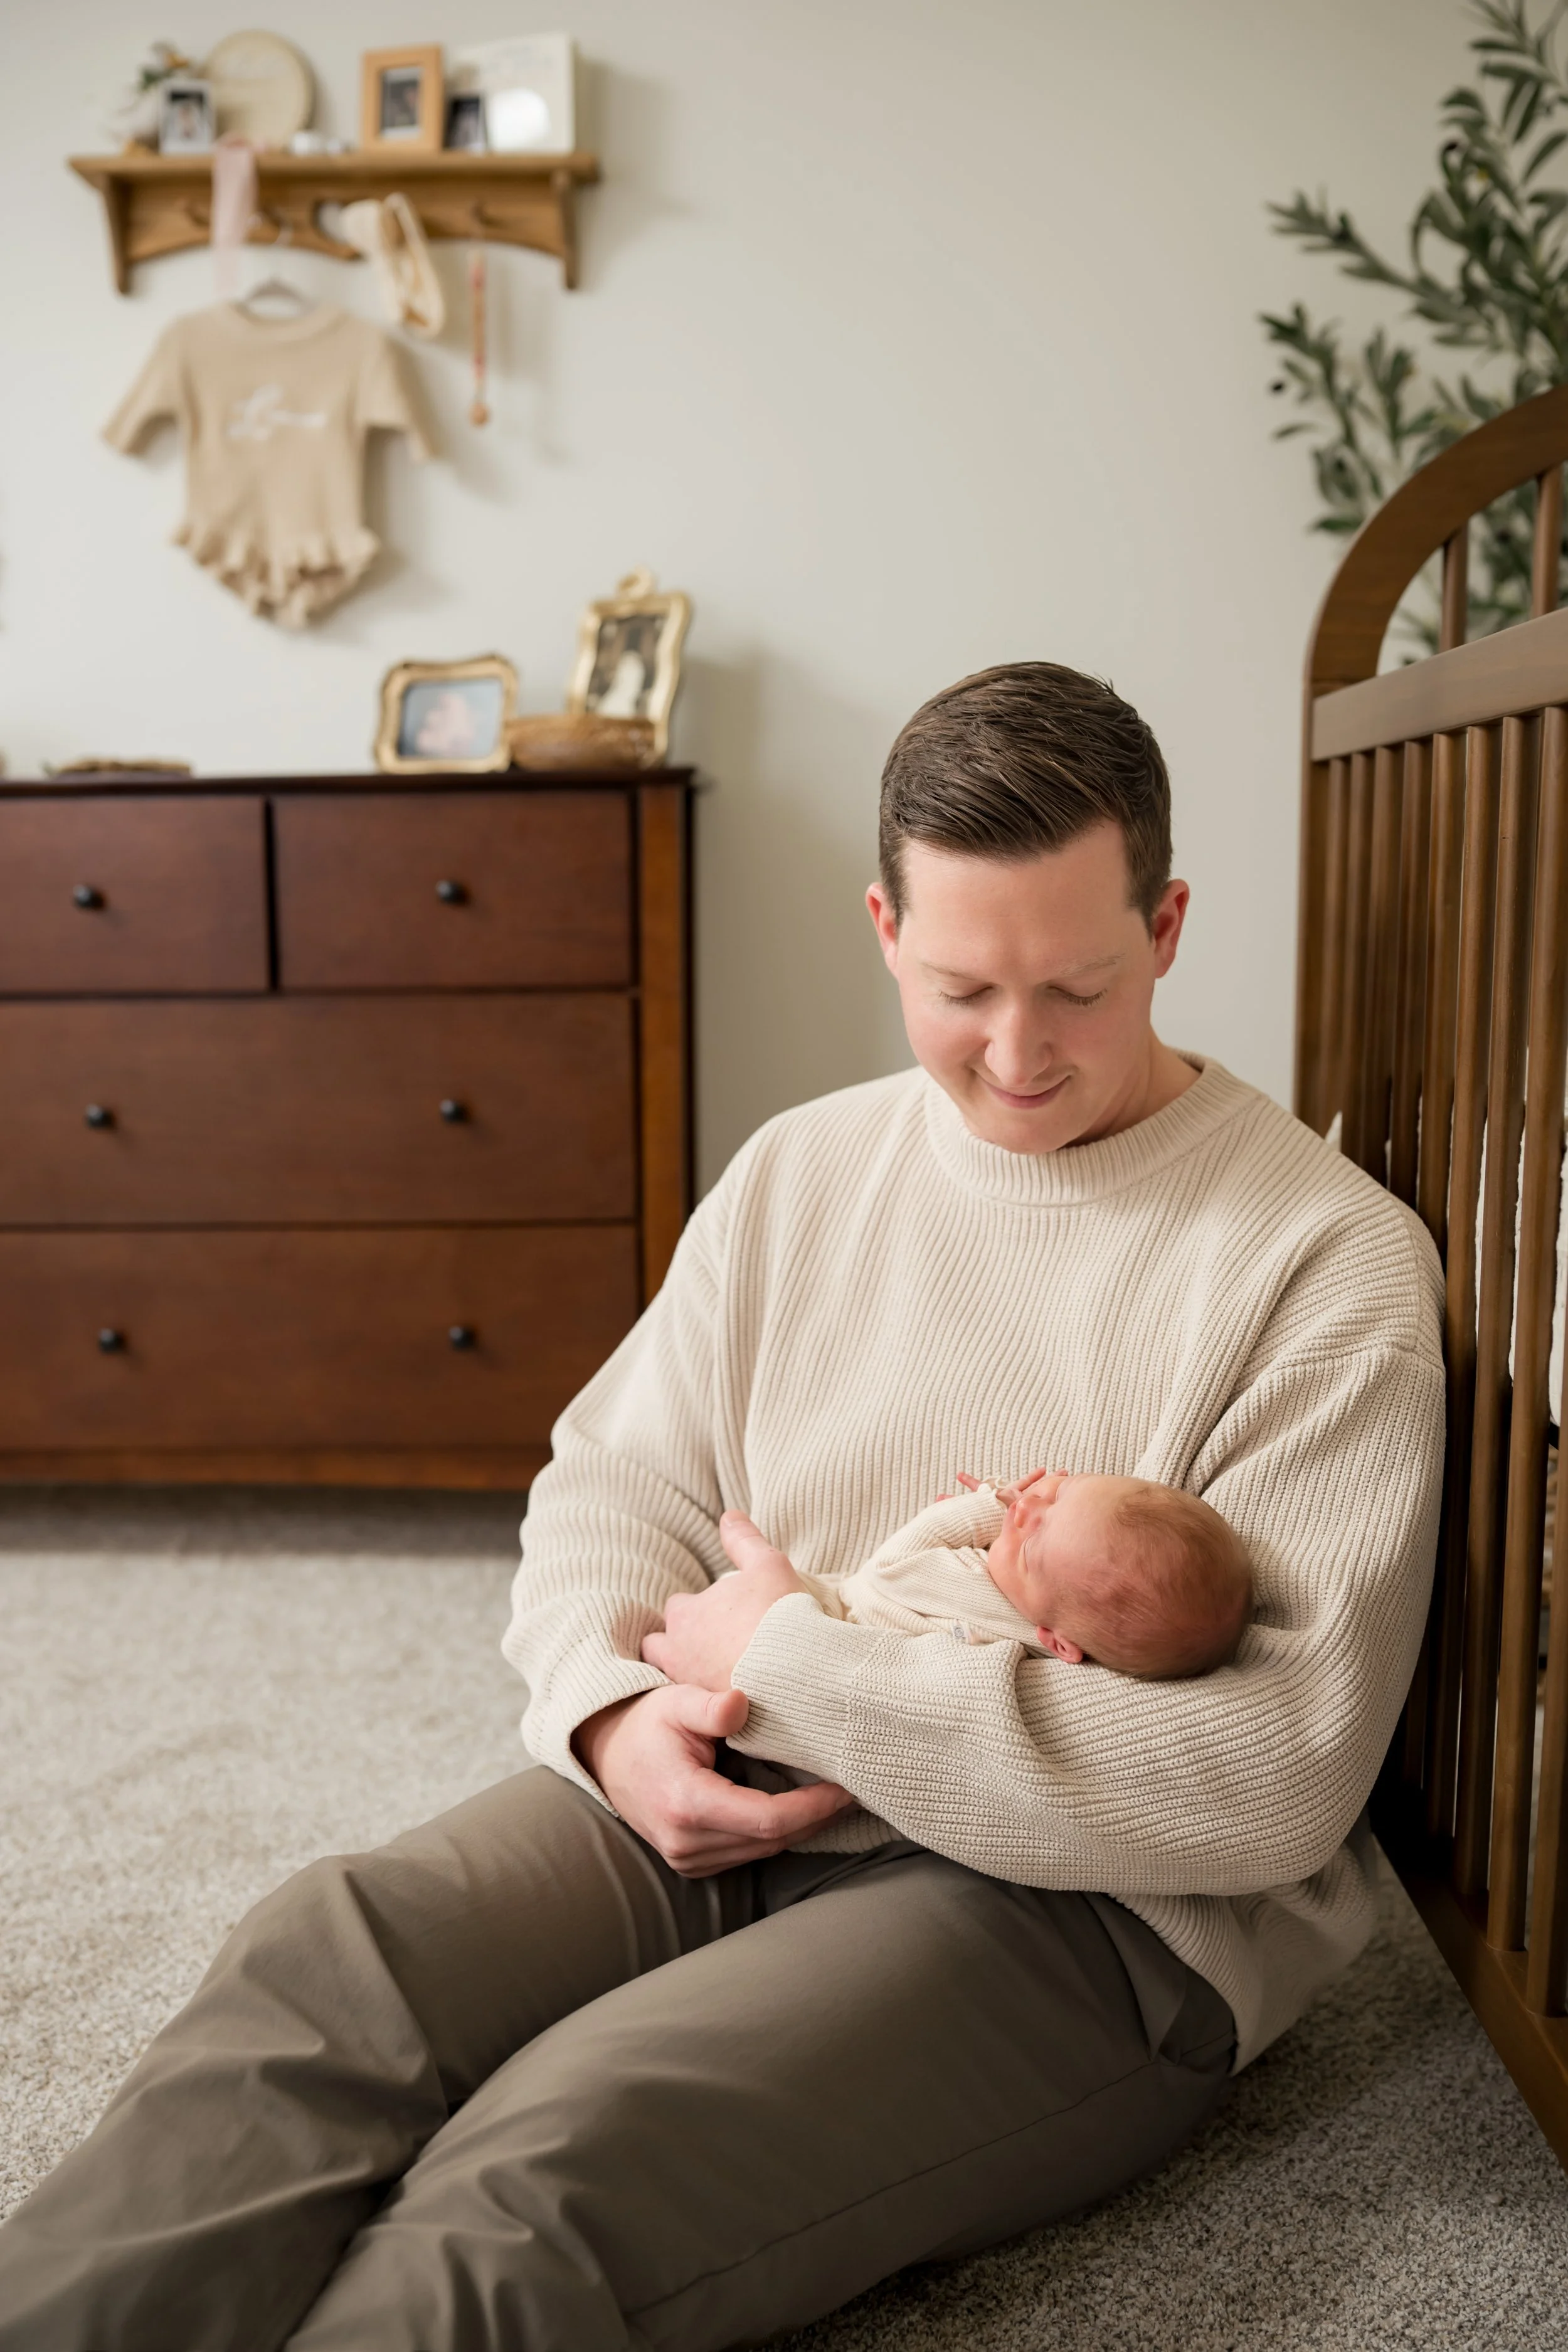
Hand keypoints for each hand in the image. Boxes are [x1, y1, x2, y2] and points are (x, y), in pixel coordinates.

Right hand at [573, 1685, 851, 1875]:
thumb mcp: (675, 1702)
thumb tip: (739, 1702)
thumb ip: (709, 1707)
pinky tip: (800, 1809)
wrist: (607, 1756)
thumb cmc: (647, 1724)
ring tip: (836, 1797)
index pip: (767, 1820)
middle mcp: (686, 1843)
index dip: (814, 1807)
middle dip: (818, 1818)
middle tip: (855, 1789)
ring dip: (802, 1827)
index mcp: (686, 1804)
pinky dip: (777, 1834)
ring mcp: (688, 1859)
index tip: (846, 1787)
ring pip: (763, 1852)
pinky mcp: (692, 1863)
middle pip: (772, 1841)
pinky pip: (747, 1854)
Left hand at [639, 1513, 804, 1690]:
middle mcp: (679, 1654)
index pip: (676, 1608)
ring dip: (690, 1673)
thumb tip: (729, 1516)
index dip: (695, 1608)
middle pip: (661, 1647)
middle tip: (711, 1645)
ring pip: (676, 1679)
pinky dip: (709, 1700)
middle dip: (678, 1644)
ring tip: (718, 1672)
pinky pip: (700, 1707)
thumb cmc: (779, 1614)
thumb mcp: (767, 1564)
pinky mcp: (710, 1717)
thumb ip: (744, 1540)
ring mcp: (692, 1689)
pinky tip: (733, 1697)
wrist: (799, 1671)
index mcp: (685, 1615)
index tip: (718, 1613)